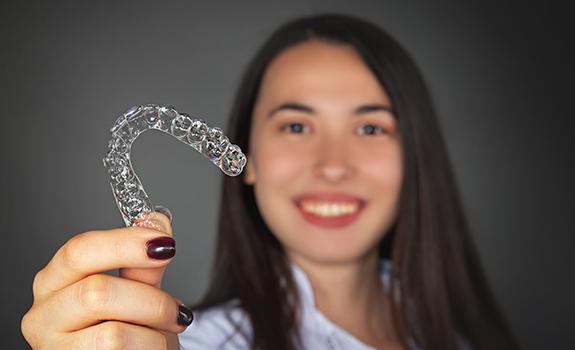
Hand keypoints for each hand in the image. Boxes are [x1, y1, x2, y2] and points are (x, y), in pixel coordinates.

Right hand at [21, 211, 189, 348]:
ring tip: (163, 334)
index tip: (166, 244)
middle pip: (96, 292)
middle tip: (177, 310)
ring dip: (153, 333)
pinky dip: (150, 347)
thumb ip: (144, 261)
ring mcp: (53, 348)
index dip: (125, 244)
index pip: (79, 250)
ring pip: (113, 334)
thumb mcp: (139, 291)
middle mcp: (44, 314)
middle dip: (151, 301)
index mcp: (55, 280)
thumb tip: (156, 222)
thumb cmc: (132, 331)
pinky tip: (149, 347)